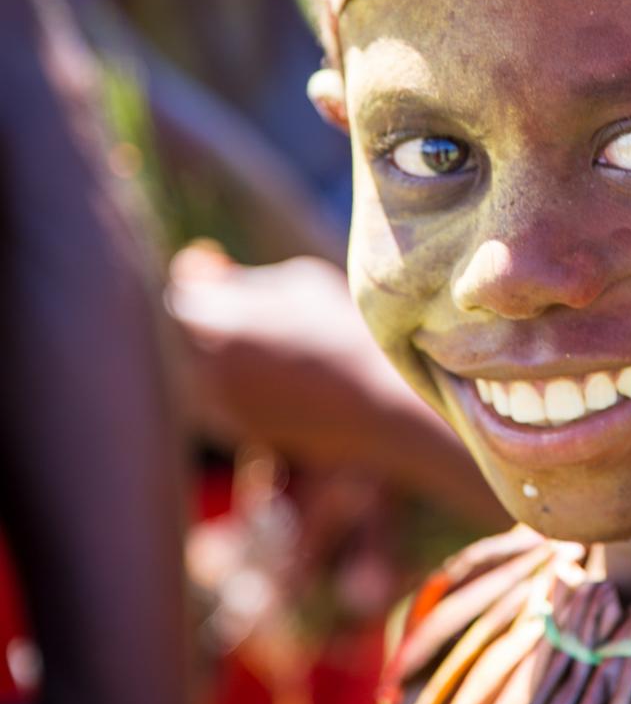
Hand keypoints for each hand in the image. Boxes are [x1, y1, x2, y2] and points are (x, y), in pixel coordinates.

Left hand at [167, 246, 500, 524]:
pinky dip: (234, 383)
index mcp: (215, 324)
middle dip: (204, 319)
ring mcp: (219, 407)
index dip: (199, 285)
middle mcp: (204, 371)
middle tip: (246, 308)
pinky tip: (279, 373)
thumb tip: (200, 271)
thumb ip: (238, 278)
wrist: (380, 402)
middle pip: (182, 336)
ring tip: (271, 342)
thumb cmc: (345, 329)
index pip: (178, 297)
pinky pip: (219, 398)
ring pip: (197, 370)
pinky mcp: (237, 432)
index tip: (219, 274)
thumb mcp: (296, 281)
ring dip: (216, 353)